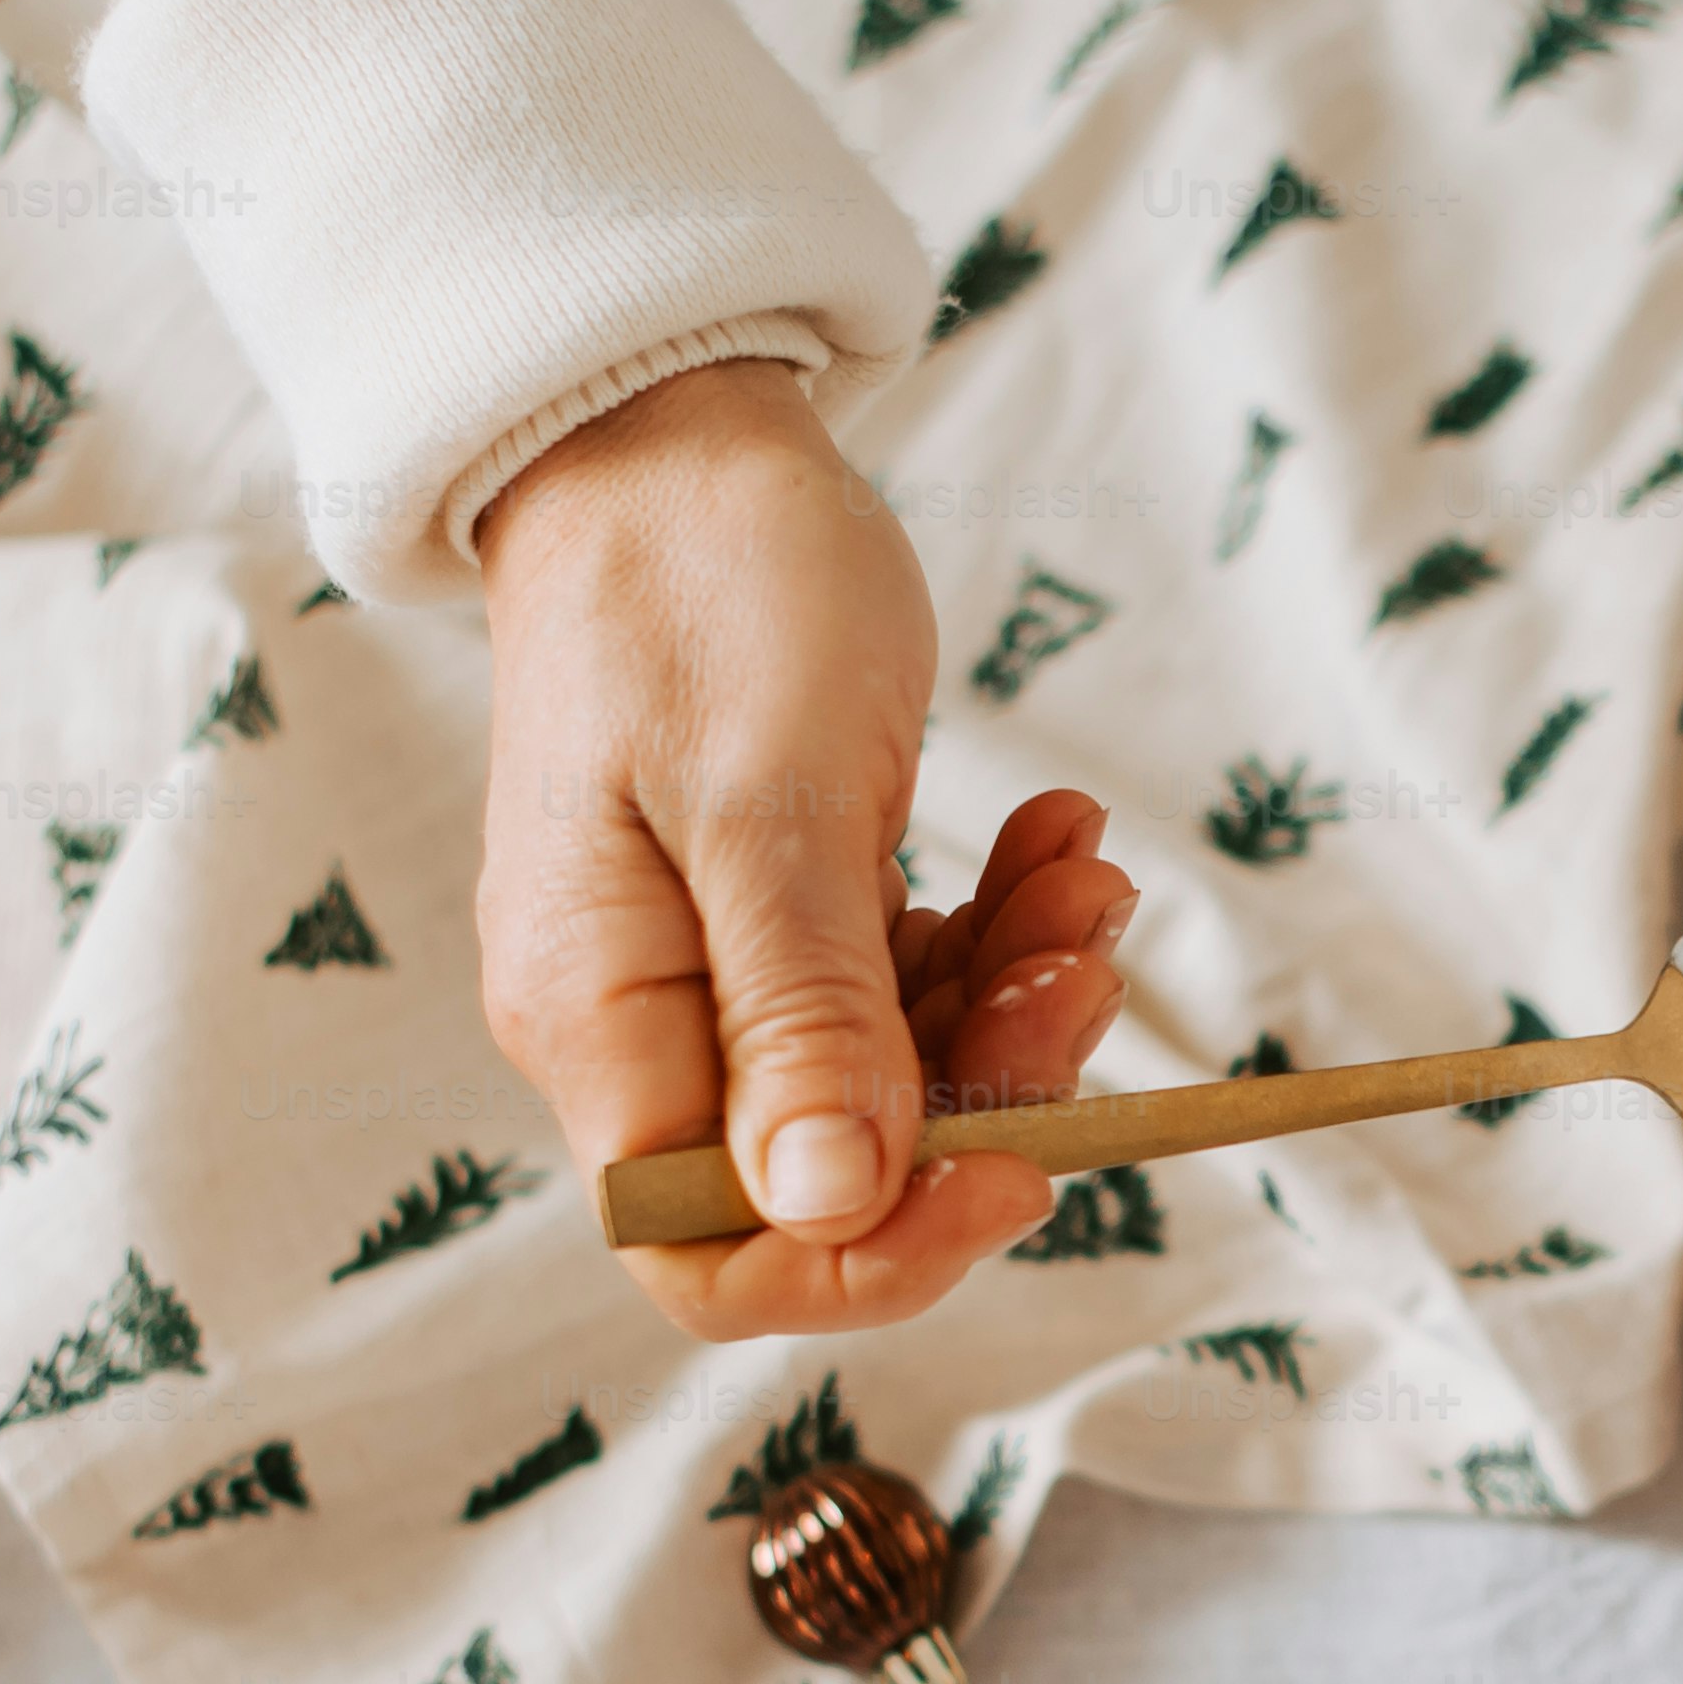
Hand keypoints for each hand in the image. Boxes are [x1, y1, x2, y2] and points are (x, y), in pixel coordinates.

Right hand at [474, 360, 1136, 1339]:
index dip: (868, 1256)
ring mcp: (704, 967)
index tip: (1018, 1168)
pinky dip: (990, 930)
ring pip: (889, 1079)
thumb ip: (800, 1015)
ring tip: (1083, 874)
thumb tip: (827, 1209)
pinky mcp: (772, 911)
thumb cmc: (704, 582)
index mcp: (596, 1016)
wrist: (668, 427)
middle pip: (826, 1172)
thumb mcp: (772, 799)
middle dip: (986, 1092)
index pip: (702, 1248)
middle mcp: (635, 1020)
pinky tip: (1049, 839)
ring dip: (1011, 997)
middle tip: (1086, 956)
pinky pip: (897, 985)